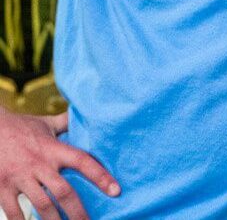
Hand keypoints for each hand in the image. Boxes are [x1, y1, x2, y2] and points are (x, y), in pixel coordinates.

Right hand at [0, 107, 120, 219]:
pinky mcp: (3, 188)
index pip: (82, 161)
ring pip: (42, 205)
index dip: (101, 175)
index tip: (116, 190)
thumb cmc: (21, 127)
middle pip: (64, 191)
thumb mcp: (46, 124)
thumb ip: (66, 124)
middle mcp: (39, 163)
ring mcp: (20, 177)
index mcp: (53, 148)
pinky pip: (14, 213)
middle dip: (78, 212)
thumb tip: (86, 116)